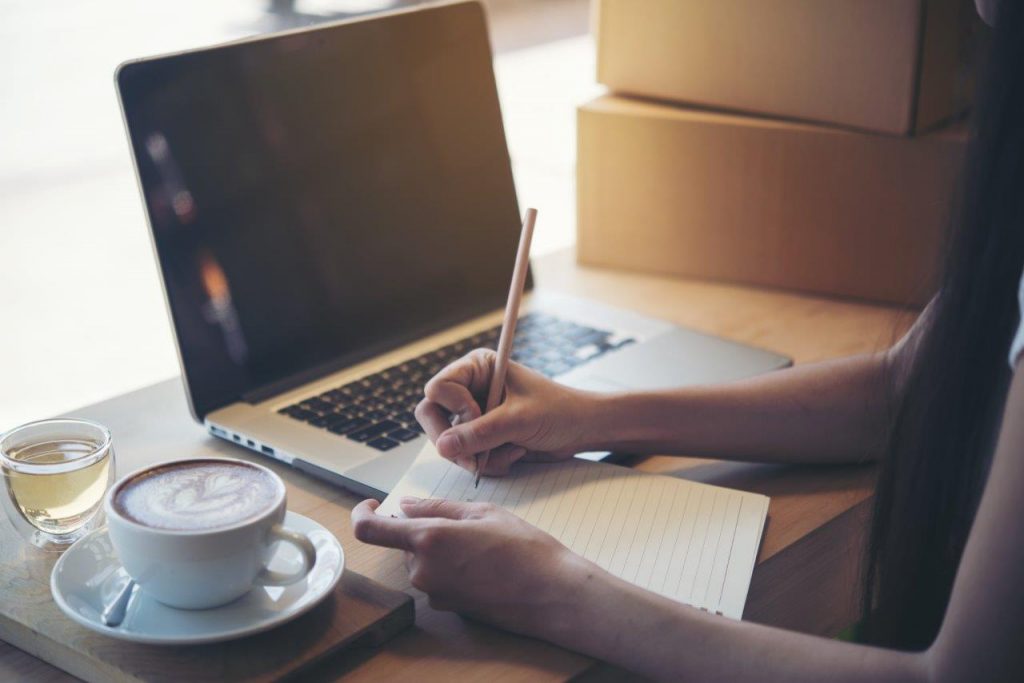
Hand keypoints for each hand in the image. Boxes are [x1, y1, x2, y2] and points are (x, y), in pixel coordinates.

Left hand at [351, 497, 585, 636]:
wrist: (552, 594)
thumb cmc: (524, 549)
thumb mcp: (483, 512)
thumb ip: (438, 508)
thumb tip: (407, 506)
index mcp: (428, 539)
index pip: (369, 530)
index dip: (362, 514)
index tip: (372, 505)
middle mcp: (424, 570)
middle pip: (402, 544)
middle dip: (422, 530)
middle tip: (462, 522)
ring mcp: (435, 593)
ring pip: (421, 562)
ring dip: (439, 549)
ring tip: (480, 543)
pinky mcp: (448, 607)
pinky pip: (437, 580)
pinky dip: (451, 567)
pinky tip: (483, 564)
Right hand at [415, 349, 596, 474]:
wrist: (583, 430)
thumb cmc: (559, 411)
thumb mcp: (520, 420)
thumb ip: (481, 433)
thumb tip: (443, 447)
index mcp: (477, 368)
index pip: (438, 389)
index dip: (455, 408)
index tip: (480, 417)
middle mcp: (469, 389)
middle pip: (432, 416)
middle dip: (455, 442)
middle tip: (476, 459)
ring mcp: (473, 414)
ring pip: (448, 442)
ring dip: (477, 455)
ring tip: (511, 450)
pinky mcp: (482, 436)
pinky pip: (466, 456)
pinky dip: (488, 462)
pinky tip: (515, 453)